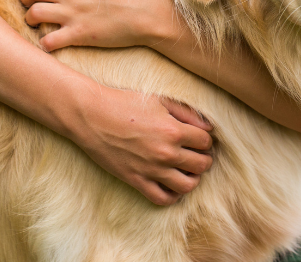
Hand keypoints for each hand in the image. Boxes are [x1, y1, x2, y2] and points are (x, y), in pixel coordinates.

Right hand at [65, 81, 213, 205]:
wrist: (92, 116)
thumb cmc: (125, 103)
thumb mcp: (159, 100)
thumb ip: (187, 113)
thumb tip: (209, 127)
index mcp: (173, 130)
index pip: (206, 141)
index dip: (205, 139)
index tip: (198, 138)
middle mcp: (166, 152)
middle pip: (202, 164)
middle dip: (203, 158)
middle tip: (196, 154)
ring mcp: (151, 169)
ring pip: (187, 186)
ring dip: (192, 178)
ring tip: (187, 170)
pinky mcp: (136, 180)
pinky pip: (162, 198)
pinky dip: (172, 196)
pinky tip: (171, 185)